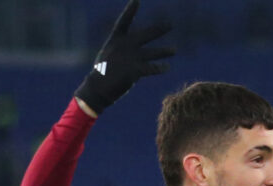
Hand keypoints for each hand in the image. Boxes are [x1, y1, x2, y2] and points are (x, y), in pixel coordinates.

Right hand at [74, 0, 173, 114]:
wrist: (97, 89)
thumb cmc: (101, 74)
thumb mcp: (109, 56)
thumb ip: (122, 51)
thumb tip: (135, 50)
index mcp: (115, 41)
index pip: (123, 22)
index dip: (130, 10)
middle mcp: (125, 46)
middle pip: (146, 35)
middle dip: (159, 29)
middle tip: (170, 25)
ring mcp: (131, 58)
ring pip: (152, 53)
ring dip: (165, 51)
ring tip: (175, 50)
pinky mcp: (135, 70)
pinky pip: (152, 68)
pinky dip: (160, 68)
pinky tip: (167, 67)